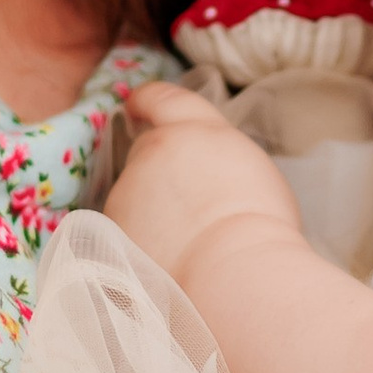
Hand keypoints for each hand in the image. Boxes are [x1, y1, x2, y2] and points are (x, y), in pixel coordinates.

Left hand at [103, 82, 301, 290]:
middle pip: (147, 148)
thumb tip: (202, 170)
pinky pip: (123, 227)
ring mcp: (128, 188)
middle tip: (186, 201)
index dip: (147, 100)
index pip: (162, 98)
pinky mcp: (111, 226)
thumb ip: (217, 156)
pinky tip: (167, 261)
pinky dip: (138, 239)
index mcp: (197, 129)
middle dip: (159, 168)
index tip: (137, 106)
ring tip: (185, 241)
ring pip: (133, 191)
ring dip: (150, 207)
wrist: (232, 275)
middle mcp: (156, 149)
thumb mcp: (251, 170)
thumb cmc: (261, 229)